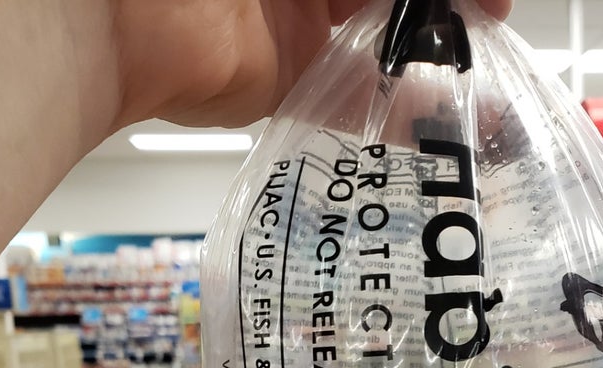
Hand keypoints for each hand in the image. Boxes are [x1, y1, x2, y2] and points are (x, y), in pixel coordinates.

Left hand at [111, 0, 511, 130]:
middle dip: (451, 6)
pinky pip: (349, 94)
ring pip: (383, 34)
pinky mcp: (281, 77)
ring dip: (435, 54)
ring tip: (486, 80)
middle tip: (495, 22)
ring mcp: (295, 14)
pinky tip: (440, 121)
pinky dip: (394, 110)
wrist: (107, 6)